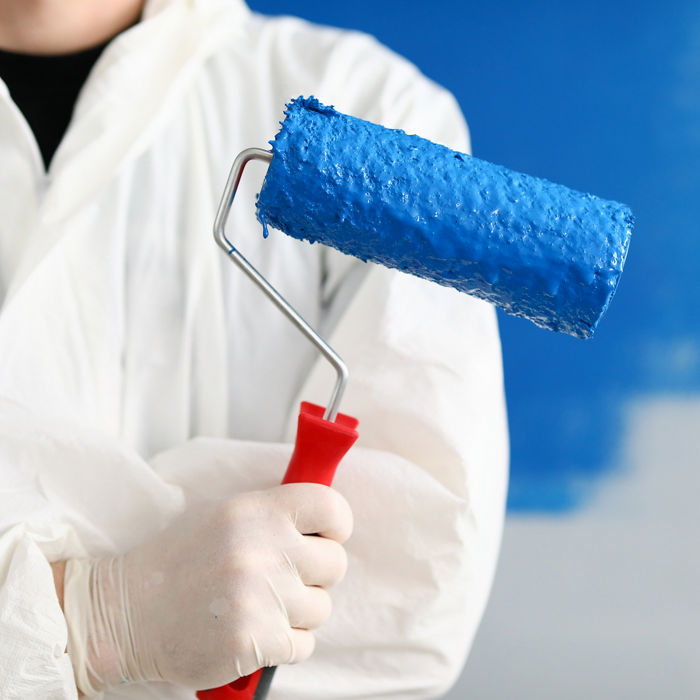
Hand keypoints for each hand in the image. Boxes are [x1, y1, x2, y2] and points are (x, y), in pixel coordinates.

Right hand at [63, 483, 352, 693]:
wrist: (128, 613)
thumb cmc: (182, 562)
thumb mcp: (227, 516)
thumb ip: (276, 516)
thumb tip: (327, 522)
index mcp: (257, 511)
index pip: (332, 508)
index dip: (337, 525)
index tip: (327, 536)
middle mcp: (263, 550)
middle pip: (335, 564)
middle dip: (315, 575)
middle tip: (283, 578)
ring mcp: (261, 597)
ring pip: (321, 608)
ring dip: (298, 612)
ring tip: (259, 604)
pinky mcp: (256, 641)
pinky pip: (304, 643)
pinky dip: (285, 643)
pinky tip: (255, 630)